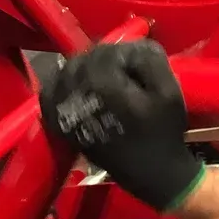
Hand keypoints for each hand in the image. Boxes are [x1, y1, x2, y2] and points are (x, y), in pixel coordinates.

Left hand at [40, 40, 205, 213]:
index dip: (127, 53)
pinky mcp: (60, 124)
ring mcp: (63, 110)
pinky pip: (50, 94)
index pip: (108, 50)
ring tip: (106, 80)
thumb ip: (150, 58)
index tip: (142, 66)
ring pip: (66, 72)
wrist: (152, 173)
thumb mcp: (168, 91)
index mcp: (101, 83)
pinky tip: (78, 87)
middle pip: (84, 58)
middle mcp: (75, 93)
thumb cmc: (163, 132)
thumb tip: (133, 45)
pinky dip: (61, 85)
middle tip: (126, 72)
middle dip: (105, 60)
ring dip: (85, 70)